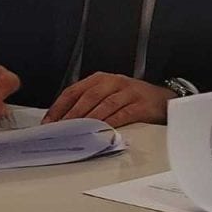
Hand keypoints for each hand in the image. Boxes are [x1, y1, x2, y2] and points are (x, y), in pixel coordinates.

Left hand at [42, 72, 174, 126]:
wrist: (162, 99)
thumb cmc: (132, 98)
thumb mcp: (109, 94)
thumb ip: (89, 103)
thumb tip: (63, 121)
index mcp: (101, 78)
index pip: (75, 90)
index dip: (60, 106)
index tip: (49, 121)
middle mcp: (114, 82)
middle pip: (88, 97)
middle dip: (72, 115)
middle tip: (60, 129)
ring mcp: (128, 92)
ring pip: (104, 105)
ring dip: (88, 120)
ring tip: (76, 132)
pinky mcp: (140, 104)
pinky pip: (122, 114)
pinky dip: (110, 123)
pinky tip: (101, 131)